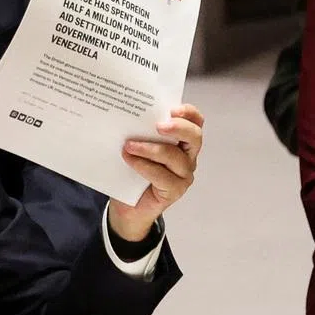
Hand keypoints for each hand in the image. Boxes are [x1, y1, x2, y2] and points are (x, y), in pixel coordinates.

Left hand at [108, 104, 203, 243]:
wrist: (127, 205)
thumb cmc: (131, 169)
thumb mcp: (134, 145)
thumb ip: (136, 131)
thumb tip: (120, 111)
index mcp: (180, 139)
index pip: (195, 121)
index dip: (189, 113)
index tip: (172, 109)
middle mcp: (187, 155)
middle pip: (194, 137)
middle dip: (178, 128)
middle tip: (158, 126)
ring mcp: (183, 174)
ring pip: (175, 157)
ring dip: (151, 148)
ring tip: (128, 145)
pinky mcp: (174, 190)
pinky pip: (163, 176)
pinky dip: (144, 166)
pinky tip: (130, 160)